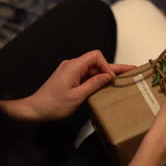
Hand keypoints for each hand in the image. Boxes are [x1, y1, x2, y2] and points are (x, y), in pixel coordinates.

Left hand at [0, 50, 135, 121]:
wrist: (35, 109)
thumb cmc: (53, 105)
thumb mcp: (77, 96)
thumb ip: (94, 84)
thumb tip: (108, 76)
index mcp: (73, 66)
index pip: (95, 56)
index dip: (107, 65)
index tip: (111, 78)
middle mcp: (72, 65)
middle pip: (95, 62)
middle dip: (111, 68)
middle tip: (130, 71)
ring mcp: (69, 71)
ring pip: (92, 69)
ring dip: (104, 75)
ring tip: (121, 79)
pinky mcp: (68, 78)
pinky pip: (85, 75)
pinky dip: (95, 79)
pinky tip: (105, 85)